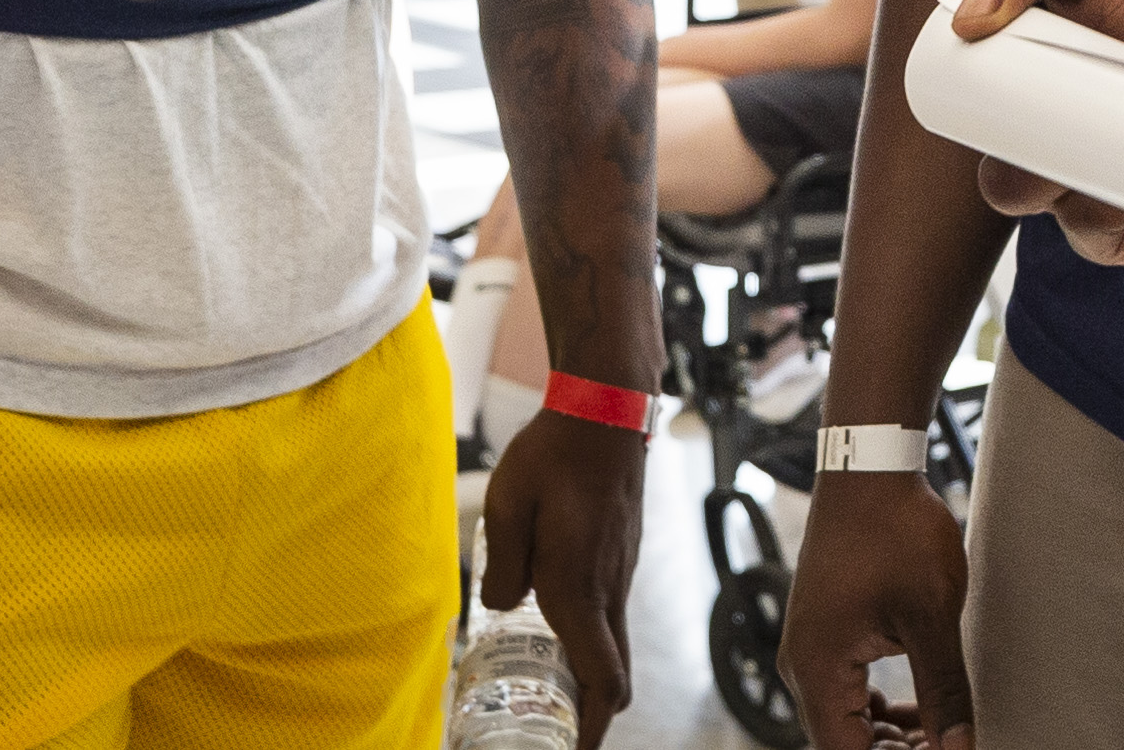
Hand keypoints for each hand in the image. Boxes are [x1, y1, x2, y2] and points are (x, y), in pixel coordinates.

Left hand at [481, 406, 645, 739]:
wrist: (605, 408)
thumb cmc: (554, 453)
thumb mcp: (507, 506)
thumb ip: (501, 566)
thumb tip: (504, 606)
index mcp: (578, 587)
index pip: (604, 679)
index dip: (591, 728)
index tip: (571, 749)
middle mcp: (607, 588)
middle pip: (616, 675)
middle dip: (589, 714)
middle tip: (552, 728)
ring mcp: (621, 572)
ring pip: (613, 643)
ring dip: (588, 675)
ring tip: (544, 684)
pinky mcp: (621, 555)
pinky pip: (610, 613)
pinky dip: (590, 638)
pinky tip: (553, 622)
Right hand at [780, 467, 974, 749]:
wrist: (871, 467)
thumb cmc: (896, 530)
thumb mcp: (931, 616)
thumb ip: (944, 690)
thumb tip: (959, 747)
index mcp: (818, 670)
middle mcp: (803, 665)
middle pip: (843, 743)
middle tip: (947, 745)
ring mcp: (811, 647)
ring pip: (844, 721)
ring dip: (890, 738)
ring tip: (939, 734)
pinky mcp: (825, 630)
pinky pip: (844, 692)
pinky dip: (878, 711)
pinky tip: (918, 710)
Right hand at [955, 0, 1123, 269]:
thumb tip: (964, 19)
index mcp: (1028, 85)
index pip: (971, 120)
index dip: (973, 118)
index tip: (1001, 89)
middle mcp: (1058, 144)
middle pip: (1006, 184)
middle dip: (1023, 170)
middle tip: (1070, 124)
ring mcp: (1105, 188)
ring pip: (1065, 219)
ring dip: (1089, 192)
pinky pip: (1120, 247)